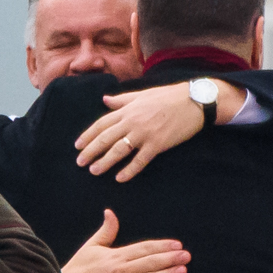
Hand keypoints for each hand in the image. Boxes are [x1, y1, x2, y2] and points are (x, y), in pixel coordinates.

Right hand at [62, 211, 189, 272]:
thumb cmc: (78, 269)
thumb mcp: (91, 247)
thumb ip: (106, 231)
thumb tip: (111, 212)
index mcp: (116, 256)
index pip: (144, 248)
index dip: (162, 246)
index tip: (176, 244)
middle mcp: (122, 271)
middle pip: (151, 262)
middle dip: (171, 258)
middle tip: (187, 256)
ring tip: (183, 270)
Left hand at [74, 81, 248, 181]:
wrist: (194, 101)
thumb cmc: (168, 96)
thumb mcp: (142, 94)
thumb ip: (122, 100)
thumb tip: (104, 100)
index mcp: (128, 109)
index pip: (102, 124)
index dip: (88, 135)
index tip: (77, 146)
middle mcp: (133, 121)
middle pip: (106, 138)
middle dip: (91, 151)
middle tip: (80, 163)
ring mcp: (145, 133)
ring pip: (119, 150)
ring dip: (105, 161)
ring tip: (94, 171)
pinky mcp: (158, 144)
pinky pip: (140, 160)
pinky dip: (129, 170)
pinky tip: (120, 178)